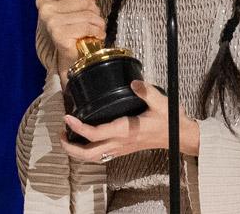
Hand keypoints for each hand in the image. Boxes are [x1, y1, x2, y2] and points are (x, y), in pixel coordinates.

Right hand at [35, 0, 104, 79]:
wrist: (71, 57)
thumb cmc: (74, 29)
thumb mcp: (78, 4)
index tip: (85, 6)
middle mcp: (45, 10)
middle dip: (93, 10)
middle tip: (91, 20)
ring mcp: (51, 23)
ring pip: (88, 13)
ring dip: (97, 22)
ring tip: (95, 29)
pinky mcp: (60, 35)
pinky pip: (87, 26)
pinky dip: (96, 32)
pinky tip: (95, 36)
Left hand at [60, 80, 200, 161]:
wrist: (179, 137)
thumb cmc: (170, 120)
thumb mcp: (161, 103)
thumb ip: (146, 92)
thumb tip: (133, 82)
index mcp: (125, 131)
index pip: (96, 134)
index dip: (79, 128)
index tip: (67, 118)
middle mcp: (120, 143)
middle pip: (88, 154)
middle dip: (70, 147)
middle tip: (61, 132)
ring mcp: (120, 149)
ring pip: (93, 158)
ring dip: (77, 151)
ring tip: (67, 137)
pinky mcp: (122, 149)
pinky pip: (100, 155)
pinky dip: (87, 151)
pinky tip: (84, 140)